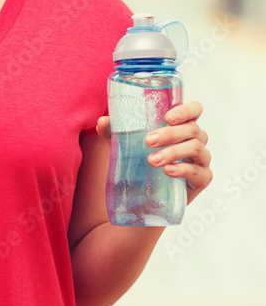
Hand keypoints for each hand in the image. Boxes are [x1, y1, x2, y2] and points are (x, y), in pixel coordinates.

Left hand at [96, 100, 212, 205]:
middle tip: (148, 141)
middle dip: (169, 133)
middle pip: (192, 128)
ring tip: (152, 160)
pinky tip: (167, 172)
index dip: (185, 110)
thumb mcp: (128, 145)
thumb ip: (116, 132)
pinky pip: (198, 171)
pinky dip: (182, 169)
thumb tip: (102, 121)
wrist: (148, 196)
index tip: (167, 117)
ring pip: (195, 148)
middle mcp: (196, 139)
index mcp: (182, 125)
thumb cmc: (143, 161)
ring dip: (173, 152)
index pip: (195, 109)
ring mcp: (202, 159)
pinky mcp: (203, 178)